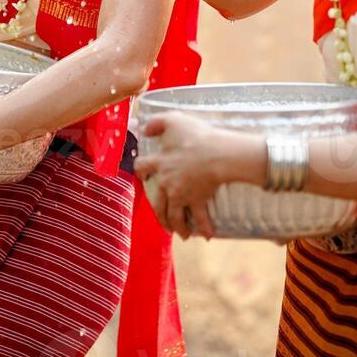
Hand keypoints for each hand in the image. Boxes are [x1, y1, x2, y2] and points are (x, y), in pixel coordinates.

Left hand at [134, 112, 253, 239]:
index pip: (141, 168)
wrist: (216, 154)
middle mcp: (166, 183)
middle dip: (160, 215)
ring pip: (174, 216)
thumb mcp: (173, 120)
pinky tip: (207, 236)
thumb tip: (145, 129)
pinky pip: (200, 219)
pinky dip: (204, 229)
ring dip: (177, 227)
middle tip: (164, 222)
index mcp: (159, 163)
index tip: (143, 176)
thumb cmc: (195, 136)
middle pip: (157, 204)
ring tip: (182, 234)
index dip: (140, 172)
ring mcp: (181, 195)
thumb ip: (156, 122)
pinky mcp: (198, 201)